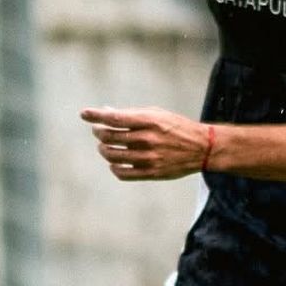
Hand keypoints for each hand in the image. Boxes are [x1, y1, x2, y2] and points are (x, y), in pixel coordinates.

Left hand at [80, 106, 213, 181]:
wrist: (202, 148)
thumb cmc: (177, 127)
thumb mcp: (157, 114)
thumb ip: (131, 114)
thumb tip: (105, 111)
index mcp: (149, 121)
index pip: (113, 118)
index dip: (95, 115)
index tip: (84, 114)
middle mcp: (147, 139)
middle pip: (109, 137)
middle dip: (98, 132)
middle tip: (98, 131)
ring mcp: (148, 158)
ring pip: (112, 156)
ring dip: (104, 150)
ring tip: (105, 147)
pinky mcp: (151, 173)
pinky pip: (122, 173)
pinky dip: (114, 168)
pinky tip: (116, 163)